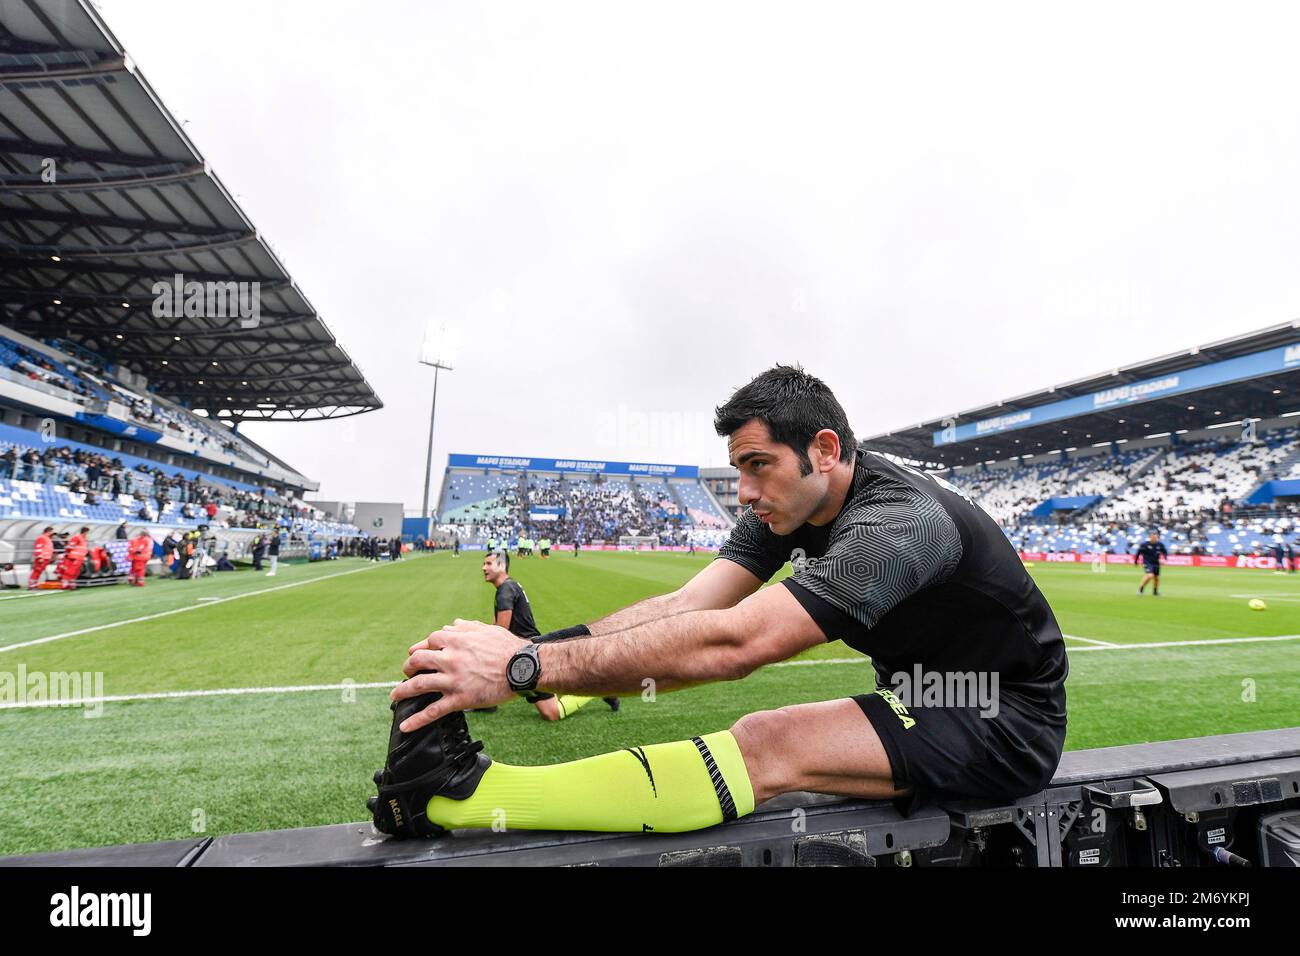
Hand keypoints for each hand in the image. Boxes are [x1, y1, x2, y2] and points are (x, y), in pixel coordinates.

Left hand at [392, 619, 526, 730]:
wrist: (523, 668)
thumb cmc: (508, 647)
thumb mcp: (486, 629)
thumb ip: (466, 627)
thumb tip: (452, 625)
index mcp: (456, 640)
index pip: (428, 641)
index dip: (421, 648)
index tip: (418, 654)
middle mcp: (450, 658)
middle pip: (417, 661)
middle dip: (408, 667)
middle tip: (407, 673)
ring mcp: (453, 679)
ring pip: (419, 685)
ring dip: (402, 691)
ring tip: (395, 696)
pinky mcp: (460, 699)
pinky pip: (433, 711)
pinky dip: (417, 720)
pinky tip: (405, 726)